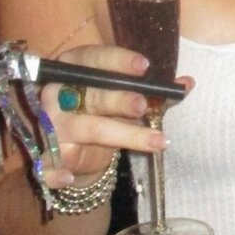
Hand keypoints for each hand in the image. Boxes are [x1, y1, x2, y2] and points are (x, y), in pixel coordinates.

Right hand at [39, 43, 192, 187]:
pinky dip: (55, 174)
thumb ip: (152, 90)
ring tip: (158, 141)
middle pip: (91, 94)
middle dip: (119, 99)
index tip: (144, 66)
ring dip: (124, 134)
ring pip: (88, 128)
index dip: (117, 60)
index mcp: (72, 69)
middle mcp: (56, 93)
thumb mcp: (122, 97)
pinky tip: (67, 177)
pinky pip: (47, 167)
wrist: (73, 151)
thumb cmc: (101, 113)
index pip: (92, 58)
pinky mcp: (47, 156)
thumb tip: (187, 83)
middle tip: (143, 105)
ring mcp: (50, 125)